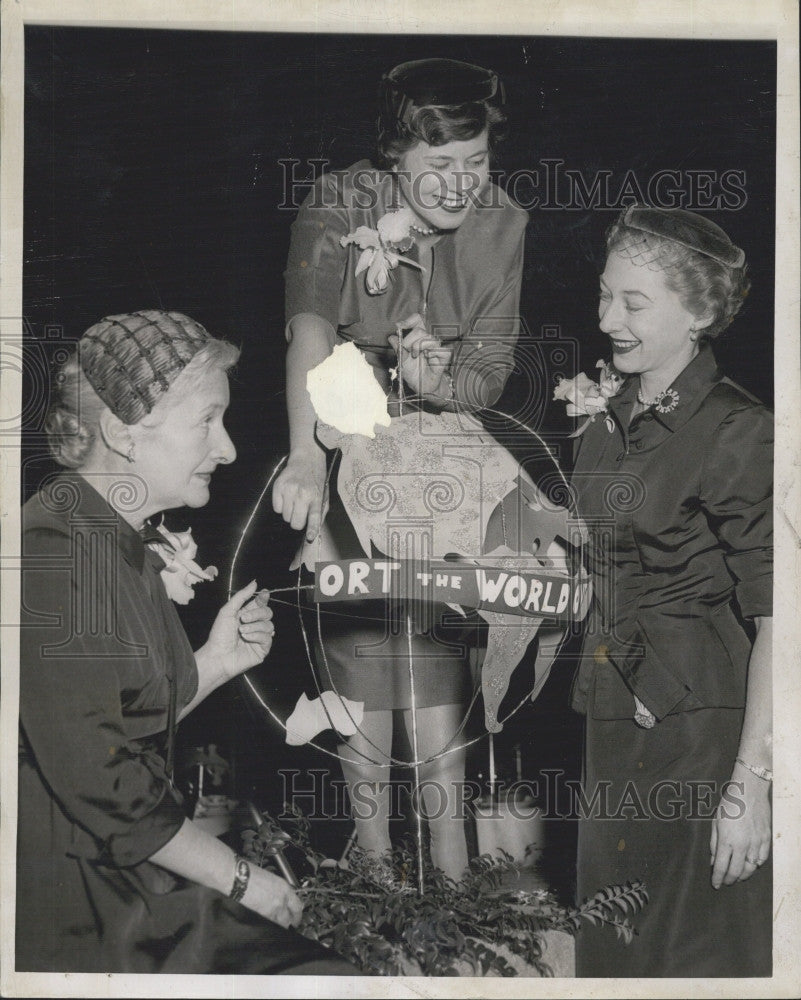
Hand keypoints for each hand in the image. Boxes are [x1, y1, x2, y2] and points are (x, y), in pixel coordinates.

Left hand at [200, 581, 274, 681]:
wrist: (217, 655)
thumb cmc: (219, 635)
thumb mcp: (228, 611)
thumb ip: (242, 596)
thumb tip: (254, 583)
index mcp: (246, 615)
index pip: (260, 603)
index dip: (263, 598)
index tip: (264, 593)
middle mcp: (254, 625)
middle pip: (268, 613)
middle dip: (256, 614)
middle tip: (243, 619)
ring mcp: (259, 638)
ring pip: (269, 625)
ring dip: (254, 626)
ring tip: (242, 632)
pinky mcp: (262, 649)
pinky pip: (268, 638)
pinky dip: (257, 636)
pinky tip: (247, 638)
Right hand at [242, 865, 302, 927]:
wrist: (238, 877)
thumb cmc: (250, 874)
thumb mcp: (270, 879)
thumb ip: (278, 891)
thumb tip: (279, 899)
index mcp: (285, 889)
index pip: (297, 906)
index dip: (297, 915)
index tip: (296, 919)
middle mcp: (281, 900)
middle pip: (290, 919)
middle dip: (288, 924)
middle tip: (287, 926)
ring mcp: (271, 910)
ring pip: (279, 925)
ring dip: (277, 926)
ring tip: (274, 926)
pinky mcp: (261, 916)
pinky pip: (268, 925)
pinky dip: (268, 927)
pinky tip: (264, 925)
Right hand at [272, 449, 327, 542]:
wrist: (306, 459)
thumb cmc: (316, 480)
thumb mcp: (324, 494)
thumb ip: (320, 513)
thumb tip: (313, 531)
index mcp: (316, 496)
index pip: (313, 517)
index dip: (311, 529)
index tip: (309, 537)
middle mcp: (302, 493)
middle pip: (295, 522)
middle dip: (298, 522)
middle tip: (300, 513)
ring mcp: (288, 490)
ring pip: (285, 517)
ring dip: (290, 513)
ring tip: (295, 501)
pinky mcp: (278, 486)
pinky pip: (277, 508)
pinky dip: (281, 506)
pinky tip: (287, 496)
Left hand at [388, 313, 453, 397]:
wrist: (421, 387)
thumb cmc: (413, 373)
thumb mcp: (401, 360)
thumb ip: (398, 348)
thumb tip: (391, 336)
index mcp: (418, 337)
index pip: (417, 320)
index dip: (409, 321)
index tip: (399, 326)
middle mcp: (428, 339)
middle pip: (420, 329)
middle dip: (408, 340)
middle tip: (406, 350)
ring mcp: (437, 346)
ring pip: (428, 337)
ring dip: (417, 347)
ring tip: (415, 356)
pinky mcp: (445, 355)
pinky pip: (439, 348)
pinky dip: (431, 353)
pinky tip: (428, 359)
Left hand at [710, 765, 770, 888]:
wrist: (749, 792)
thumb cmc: (729, 805)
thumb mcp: (715, 822)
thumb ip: (714, 844)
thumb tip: (714, 861)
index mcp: (727, 840)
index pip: (721, 867)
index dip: (718, 878)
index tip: (715, 885)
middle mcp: (743, 845)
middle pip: (737, 871)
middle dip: (730, 880)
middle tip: (725, 883)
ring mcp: (756, 843)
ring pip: (751, 868)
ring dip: (743, 875)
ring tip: (737, 877)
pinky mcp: (766, 840)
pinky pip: (762, 859)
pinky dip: (755, 865)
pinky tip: (750, 865)